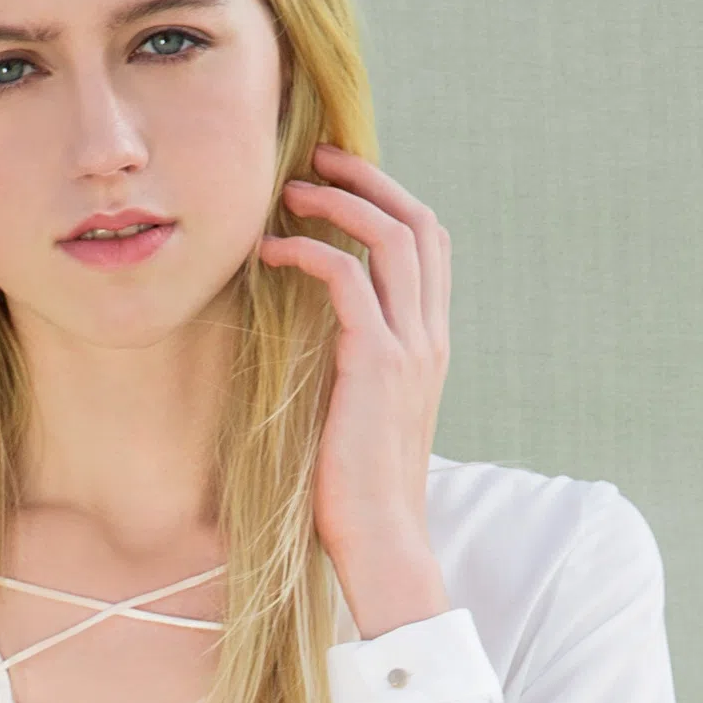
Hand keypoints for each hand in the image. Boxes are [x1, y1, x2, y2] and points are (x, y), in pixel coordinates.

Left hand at [257, 139, 452, 639]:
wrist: (384, 544)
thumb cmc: (359, 492)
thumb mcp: (362, 415)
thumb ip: (354, 368)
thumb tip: (315, 340)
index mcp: (430, 345)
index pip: (428, 246)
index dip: (389, 200)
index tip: (341, 182)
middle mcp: (430, 337)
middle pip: (419, 223)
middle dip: (369, 179)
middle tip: (318, 158)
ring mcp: (411, 349)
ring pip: (393, 238)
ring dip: (340, 201)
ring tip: (291, 191)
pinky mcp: (378, 365)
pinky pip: (348, 280)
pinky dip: (310, 252)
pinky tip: (272, 254)